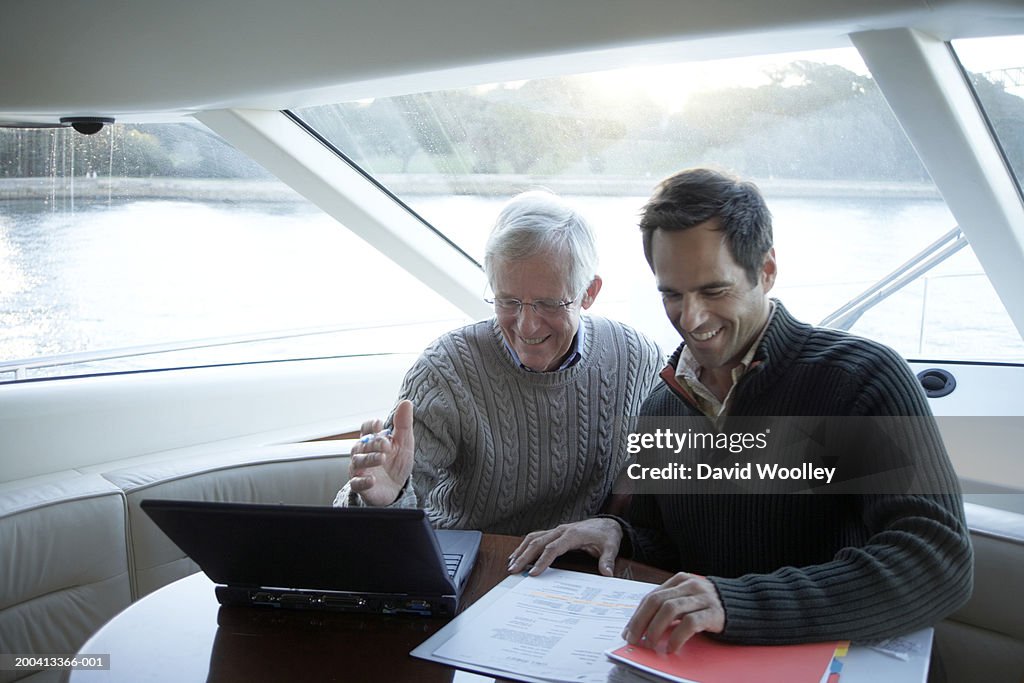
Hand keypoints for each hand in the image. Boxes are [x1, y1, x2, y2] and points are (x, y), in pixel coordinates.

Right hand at [347, 400, 414, 505]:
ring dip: (369, 459)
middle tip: (387, 445)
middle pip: (361, 444)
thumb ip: (403, 424)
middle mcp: (362, 454)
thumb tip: (406, 402)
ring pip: (358, 462)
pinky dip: (363, 481)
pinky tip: (372, 480)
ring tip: (382, 458)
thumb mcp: (403, 442)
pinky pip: (356, 483)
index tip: (380, 425)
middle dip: (374, 443)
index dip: (370, 426)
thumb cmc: (397, 463)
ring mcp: (359, 470)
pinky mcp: (360, 486)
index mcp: (372, 441)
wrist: (397, 488)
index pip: (365, 428)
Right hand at [507, 518, 622, 576]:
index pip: (553, 548)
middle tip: (513, 570)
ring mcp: (556, 530)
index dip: (542, 560)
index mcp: (572, 534)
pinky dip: (525, 545)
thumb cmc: (606, 536)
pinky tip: (518, 555)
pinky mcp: (555, 533)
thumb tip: (607, 573)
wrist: (607, 524)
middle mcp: (561, 530)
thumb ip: (607, 560)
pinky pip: (536, 537)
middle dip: (524, 556)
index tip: (533, 573)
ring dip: (521, 550)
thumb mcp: (611, 547)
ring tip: (511, 563)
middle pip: (538, 542)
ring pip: (533, 538)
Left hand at [622, 572, 724, 651]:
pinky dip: (677, 637)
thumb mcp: (689, 599)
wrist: (746, 604)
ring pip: (670, 610)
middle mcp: (690, 585)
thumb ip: (670, 605)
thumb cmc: (710, 604)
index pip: (651, 596)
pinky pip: (690, 623)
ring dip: (656, 629)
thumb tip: (643, 626)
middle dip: (641, 622)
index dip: (637, 615)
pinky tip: (672, 648)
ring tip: (651, 644)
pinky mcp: (714, 612)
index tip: (628, 631)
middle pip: (657, 601)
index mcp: (680, 580)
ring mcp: (702, 597)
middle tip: (634, 639)